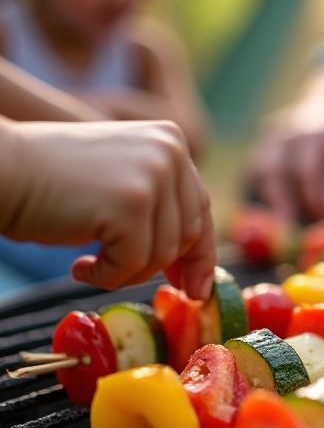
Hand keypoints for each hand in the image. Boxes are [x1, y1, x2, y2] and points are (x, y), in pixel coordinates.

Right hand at [4, 120, 213, 297]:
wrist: (3, 167)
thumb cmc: (54, 181)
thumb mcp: (122, 178)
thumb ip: (161, 205)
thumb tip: (194, 268)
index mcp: (172, 140)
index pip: (200, 208)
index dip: (199, 254)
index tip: (194, 287)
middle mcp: (171, 152)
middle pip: (187, 234)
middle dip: (157, 266)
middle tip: (123, 275)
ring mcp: (152, 176)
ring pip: (162, 254)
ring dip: (125, 271)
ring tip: (91, 262)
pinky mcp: (130, 205)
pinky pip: (132, 264)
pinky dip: (106, 277)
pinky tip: (79, 266)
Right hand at [250, 100, 323, 221]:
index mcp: (315, 133)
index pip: (308, 169)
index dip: (312, 197)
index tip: (318, 219)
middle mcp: (286, 131)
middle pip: (275, 169)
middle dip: (279, 201)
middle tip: (286, 229)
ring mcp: (268, 136)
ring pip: (259, 171)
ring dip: (268, 199)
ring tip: (280, 221)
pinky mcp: (258, 143)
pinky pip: (252, 171)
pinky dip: (259, 192)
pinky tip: (271, 208)